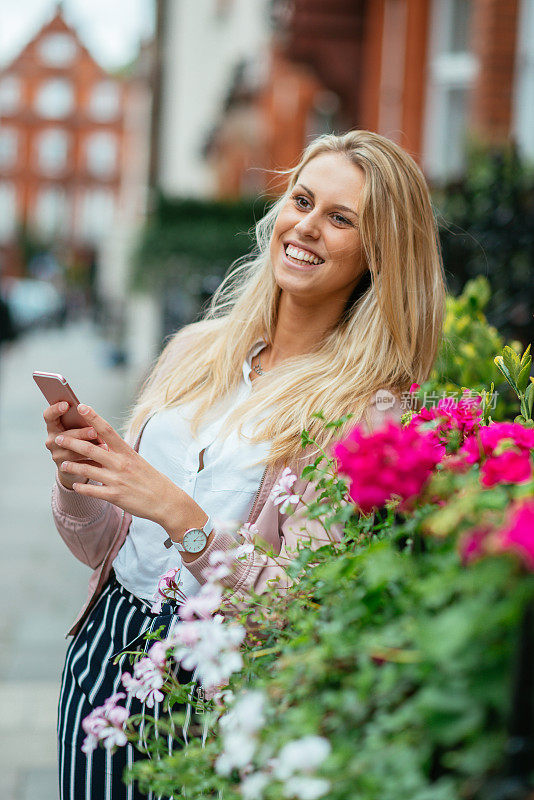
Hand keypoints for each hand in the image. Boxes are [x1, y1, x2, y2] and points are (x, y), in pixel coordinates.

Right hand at [44, 401, 107, 489]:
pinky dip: (91, 460)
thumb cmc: (80, 438)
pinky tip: (102, 458)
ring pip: (71, 451)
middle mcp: (51, 440)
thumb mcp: (78, 428)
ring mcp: (56, 454)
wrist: (76, 465)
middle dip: (80, 433)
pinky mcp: (63, 467)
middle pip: (64, 435)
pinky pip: (77, 464)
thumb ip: (80, 421)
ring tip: (104, 446)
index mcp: (53, 426)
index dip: (55, 409)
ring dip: (88, 448)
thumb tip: (89, 411)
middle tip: (94, 431)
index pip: (48, 415)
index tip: (66, 404)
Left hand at [56, 404, 207, 536]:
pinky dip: (81, 488)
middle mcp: (120, 463)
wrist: (165, 501)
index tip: (81, 407)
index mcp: (127, 452)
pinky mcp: (115, 496)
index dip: (93, 417)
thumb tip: (104, 445)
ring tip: (62, 464)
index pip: (107, 430)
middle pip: (91, 448)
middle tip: (58, 439)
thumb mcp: (137, 461)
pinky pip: (92, 491)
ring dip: (72, 467)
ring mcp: (117, 480)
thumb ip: (120, 454)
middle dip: (72, 442)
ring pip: (87, 470)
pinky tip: (75, 486)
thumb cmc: (151, 479)